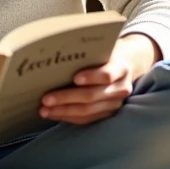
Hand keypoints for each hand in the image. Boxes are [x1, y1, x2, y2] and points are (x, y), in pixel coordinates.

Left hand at [38, 34, 158, 124]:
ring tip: (44, 110)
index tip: (74, 78)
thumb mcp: (102, 49)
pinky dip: (68, 117)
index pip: (107, 75)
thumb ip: (87, 53)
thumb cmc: (105, 55)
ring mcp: (115, 104)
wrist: (125, 66)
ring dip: (63, 111)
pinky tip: (53, 114)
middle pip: (92, 96)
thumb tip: (56, 54)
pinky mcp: (108, 114)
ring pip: (88, 111)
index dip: (91, 77)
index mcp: (120, 68)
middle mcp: (121, 88)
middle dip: (66, 98)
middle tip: (46, 99)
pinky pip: (87, 119)